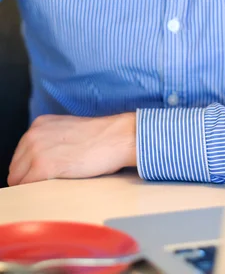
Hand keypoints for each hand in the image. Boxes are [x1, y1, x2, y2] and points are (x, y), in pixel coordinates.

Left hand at [7, 113, 135, 185]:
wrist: (116, 138)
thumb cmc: (99, 138)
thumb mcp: (68, 130)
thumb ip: (50, 140)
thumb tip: (39, 162)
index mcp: (38, 125)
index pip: (19, 154)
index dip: (29, 168)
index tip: (41, 175)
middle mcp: (33, 134)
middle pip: (15, 168)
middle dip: (28, 178)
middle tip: (48, 183)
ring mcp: (37, 150)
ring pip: (17, 179)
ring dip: (31, 186)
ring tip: (52, 185)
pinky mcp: (44, 166)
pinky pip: (27, 187)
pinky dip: (36, 192)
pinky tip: (54, 188)